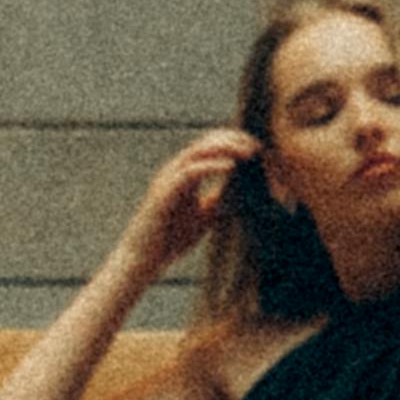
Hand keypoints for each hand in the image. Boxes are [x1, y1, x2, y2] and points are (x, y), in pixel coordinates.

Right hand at [118, 127, 254, 297]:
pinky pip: (189, 173)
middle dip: (232, 140)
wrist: (143, 259)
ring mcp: (167, 180)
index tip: (256, 148)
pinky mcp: (164, 194)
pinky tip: (230, 167)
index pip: (208, 146)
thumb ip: (218, 199)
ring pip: (197, 152)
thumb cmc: (171, 239)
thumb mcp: (204, 216)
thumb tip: (241, 189)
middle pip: (204, 143)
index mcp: (182, 174)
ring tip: (247, 153)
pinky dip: (211, 166)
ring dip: (225, 148)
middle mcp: (173, 172)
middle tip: (256, 146)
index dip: (232, 142)